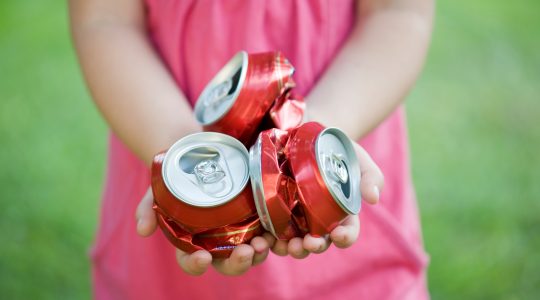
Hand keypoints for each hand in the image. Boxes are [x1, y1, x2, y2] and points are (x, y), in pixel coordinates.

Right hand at [136, 187, 275, 275]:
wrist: (199, 152)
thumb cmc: (177, 175)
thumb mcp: (159, 187)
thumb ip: (148, 207)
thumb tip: (142, 230)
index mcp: (192, 242)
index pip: (192, 262)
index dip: (196, 264)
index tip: (202, 257)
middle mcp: (217, 242)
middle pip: (228, 264)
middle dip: (238, 263)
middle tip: (245, 251)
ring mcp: (239, 231)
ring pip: (252, 253)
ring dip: (260, 253)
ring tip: (264, 241)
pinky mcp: (258, 217)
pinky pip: (271, 233)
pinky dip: (278, 238)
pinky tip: (281, 234)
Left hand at [270, 143, 383, 257]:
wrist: (305, 133)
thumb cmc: (336, 149)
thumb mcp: (358, 158)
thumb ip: (370, 176)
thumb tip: (372, 198)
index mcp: (341, 214)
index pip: (347, 232)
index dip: (345, 237)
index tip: (338, 234)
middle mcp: (318, 221)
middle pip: (318, 242)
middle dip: (314, 247)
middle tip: (309, 244)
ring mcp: (295, 217)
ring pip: (293, 242)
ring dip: (290, 249)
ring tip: (287, 246)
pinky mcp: (274, 210)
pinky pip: (270, 231)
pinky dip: (268, 239)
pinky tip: (265, 239)